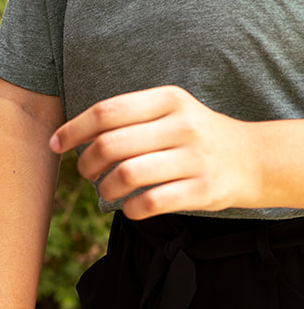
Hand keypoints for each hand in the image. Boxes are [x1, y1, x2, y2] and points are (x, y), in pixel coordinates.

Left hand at [50, 86, 258, 216]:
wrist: (251, 158)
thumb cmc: (192, 135)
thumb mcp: (168, 110)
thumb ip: (127, 117)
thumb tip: (69, 135)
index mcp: (168, 100)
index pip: (107, 112)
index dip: (74, 129)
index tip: (56, 143)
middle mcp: (182, 126)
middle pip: (111, 145)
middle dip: (86, 163)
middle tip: (85, 171)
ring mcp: (194, 159)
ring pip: (126, 175)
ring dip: (104, 188)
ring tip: (106, 190)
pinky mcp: (203, 190)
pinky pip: (151, 203)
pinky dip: (130, 209)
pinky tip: (130, 206)